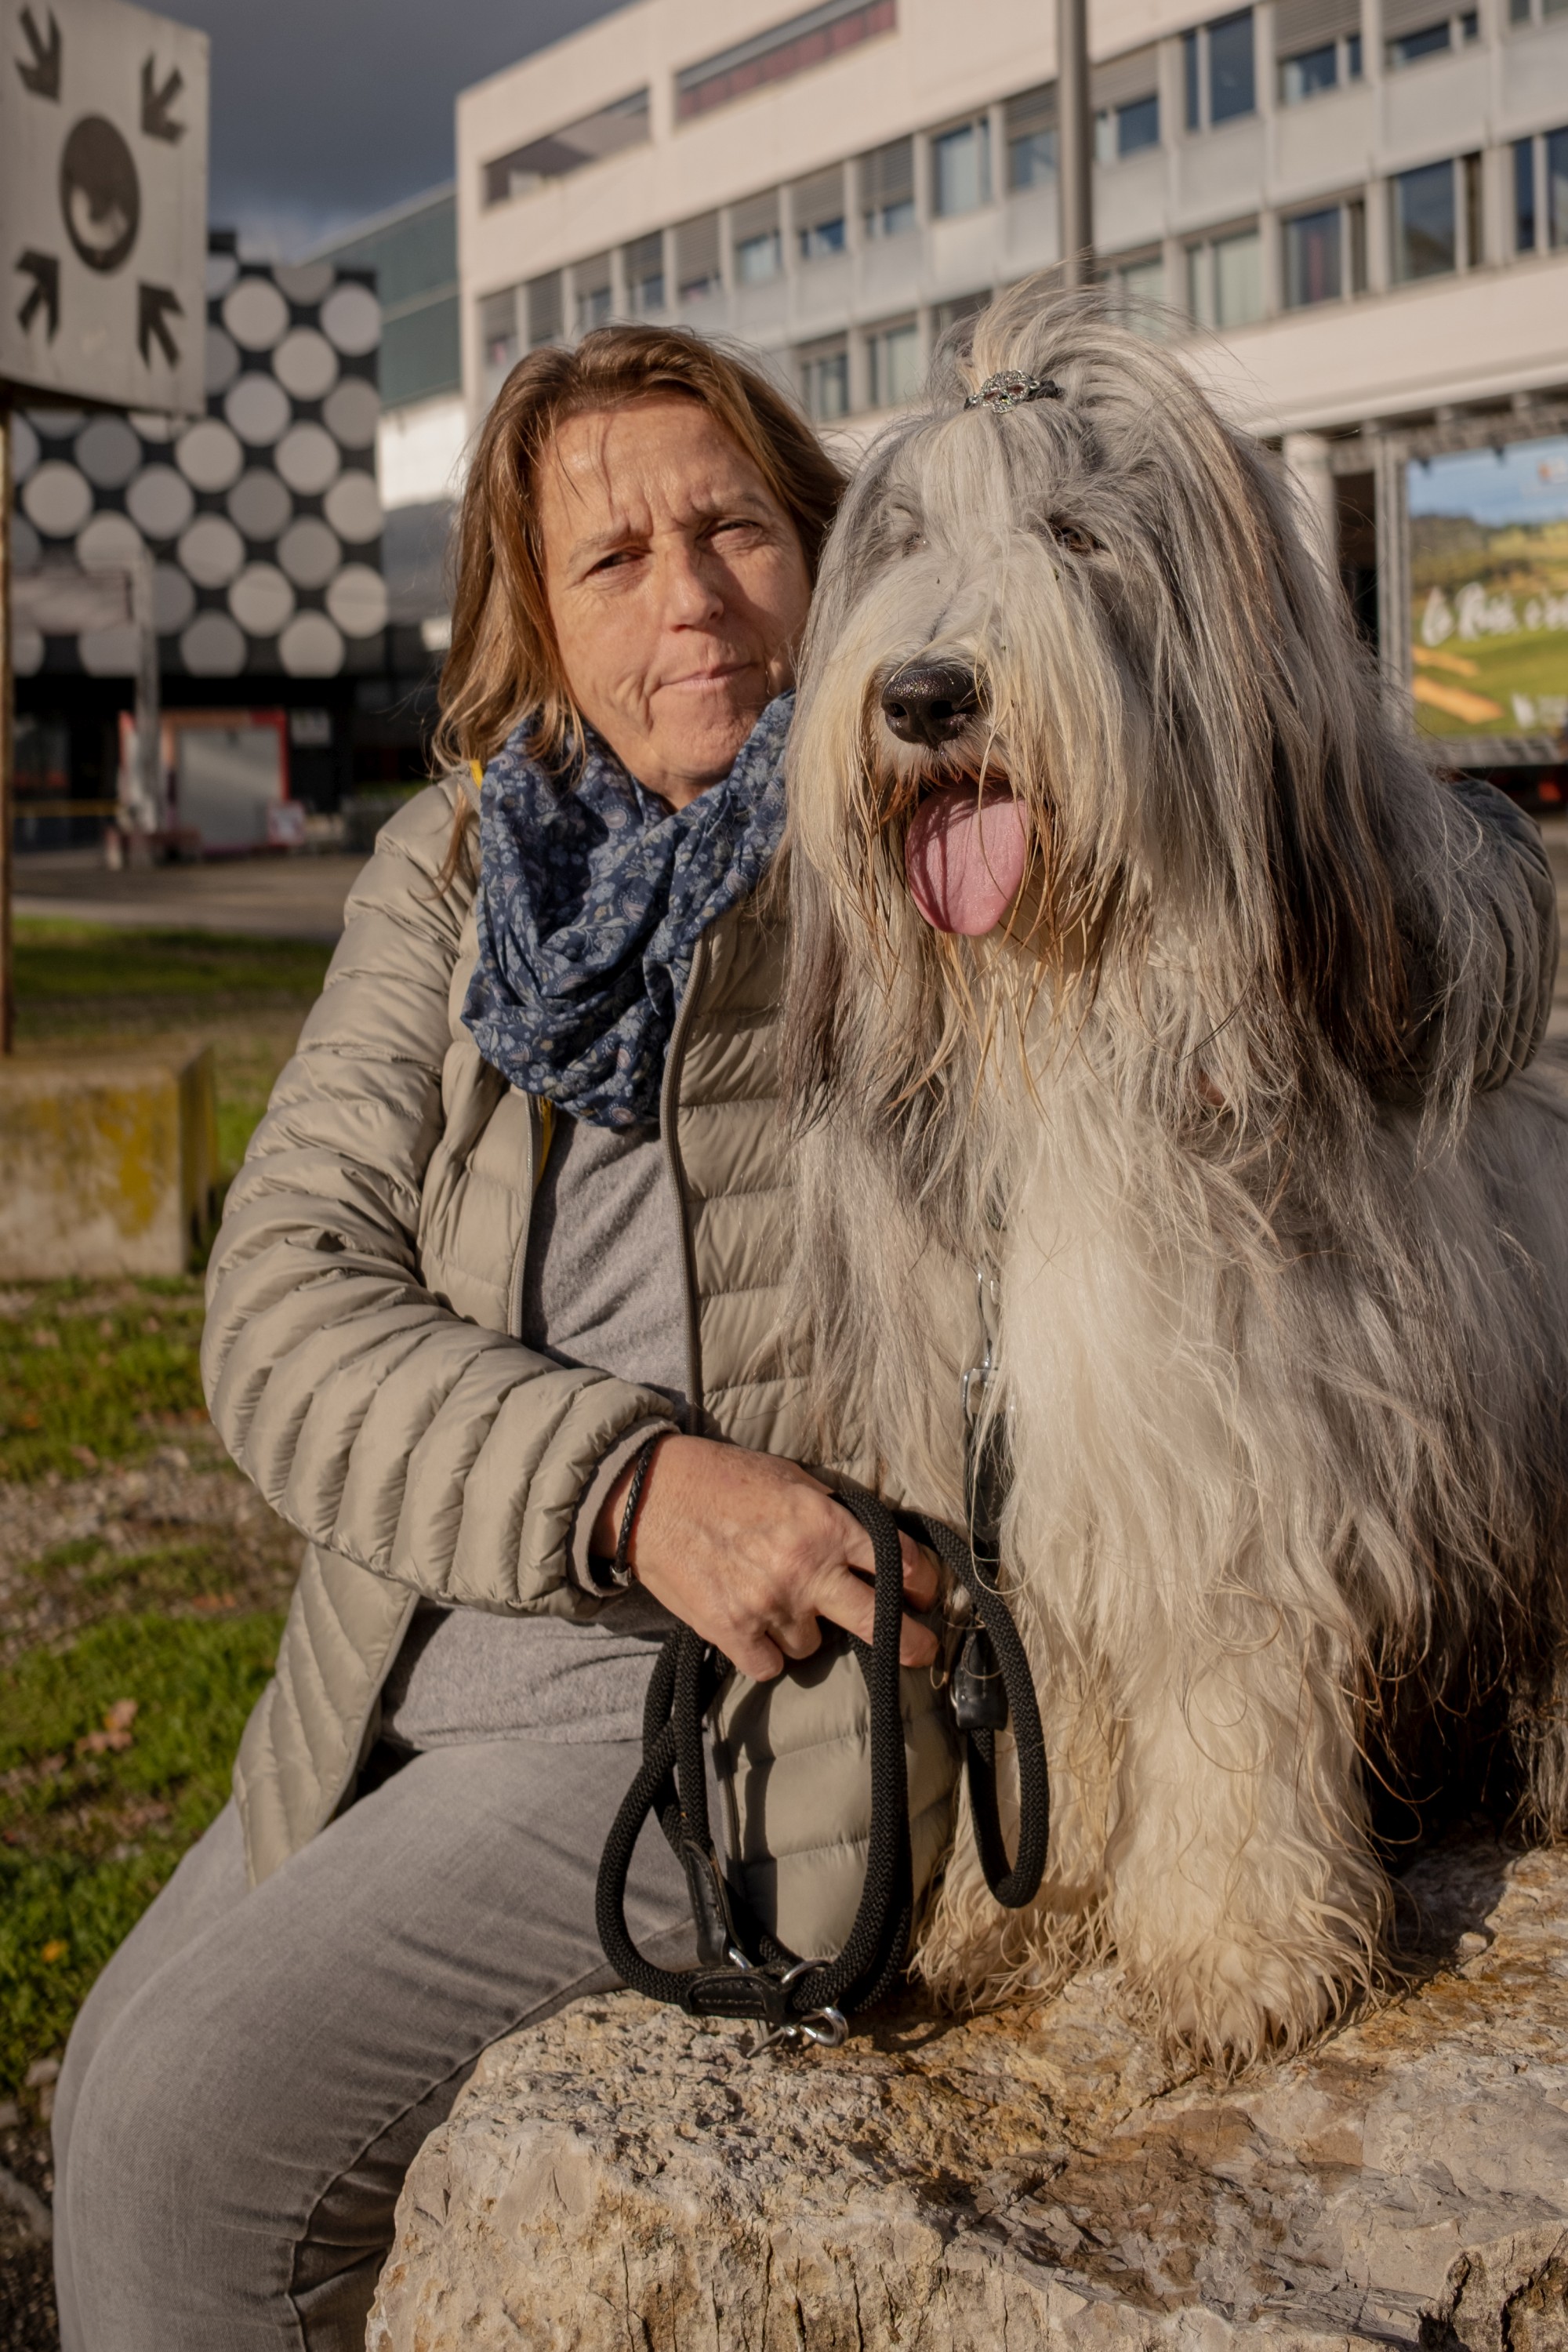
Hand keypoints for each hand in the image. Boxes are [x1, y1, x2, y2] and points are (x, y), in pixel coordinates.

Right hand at [591, 1435, 939, 1681]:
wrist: (649, 1496)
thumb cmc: (722, 1479)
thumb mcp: (791, 1479)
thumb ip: (833, 1514)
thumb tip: (874, 1547)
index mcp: (825, 1523)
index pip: (895, 1562)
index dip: (918, 1582)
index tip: (922, 1593)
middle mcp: (803, 1567)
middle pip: (877, 1622)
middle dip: (910, 1642)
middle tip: (924, 1650)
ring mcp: (768, 1605)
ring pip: (813, 1646)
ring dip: (804, 1630)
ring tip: (776, 1599)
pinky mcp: (732, 1631)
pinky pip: (771, 1666)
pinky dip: (766, 1653)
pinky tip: (753, 1625)